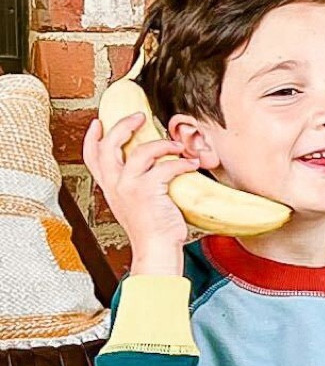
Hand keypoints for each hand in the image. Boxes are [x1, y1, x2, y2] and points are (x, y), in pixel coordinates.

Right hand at [82, 111, 193, 274]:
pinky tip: (192, 165)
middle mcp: (115, 185)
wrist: (156, 249)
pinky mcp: (147, 191)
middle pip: (109, 145)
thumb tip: (148, 165)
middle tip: (140, 116)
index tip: (98, 122)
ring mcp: (129, 187)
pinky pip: (165, 166)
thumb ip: (133, 184)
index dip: (92, 137)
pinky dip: (181, 162)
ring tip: (177, 146)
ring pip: (140, 151)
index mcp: (110, 187)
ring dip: (162, 144)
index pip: (91, 157)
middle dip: (123, 126)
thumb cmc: (151, 229)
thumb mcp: (133, 204)